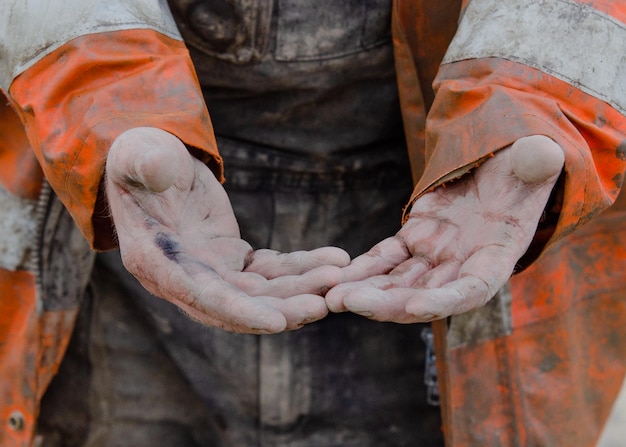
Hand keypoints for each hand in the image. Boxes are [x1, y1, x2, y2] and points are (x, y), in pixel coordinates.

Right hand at [106, 127, 349, 332]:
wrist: (157, 166)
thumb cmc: (142, 158)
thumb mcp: (138, 155)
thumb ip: (145, 161)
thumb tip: (156, 166)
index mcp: (156, 261)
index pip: (202, 296)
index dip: (240, 311)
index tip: (278, 322)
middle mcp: (184, 276)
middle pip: (240, 304)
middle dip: (282, 307)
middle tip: (323, 303)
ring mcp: (211, 271)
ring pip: (262, 291)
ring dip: (299, 288)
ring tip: (337, 275)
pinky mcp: (233, 259)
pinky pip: (271, 269)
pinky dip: (301, 267)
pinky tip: (333, 260)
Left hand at [326, 135, 563, 322]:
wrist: (501, 166)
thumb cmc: (524, 167)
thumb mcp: (533, 162)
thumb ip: (535, 163)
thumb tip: (541, 155)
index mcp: (497, 255)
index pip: (472, 289)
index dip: (445, 301)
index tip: (415, 307)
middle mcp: (463, 264)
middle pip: (423, 294)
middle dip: (386, 302)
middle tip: (348, 302)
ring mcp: (436, 254)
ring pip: (397, 281)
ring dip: (365, 291)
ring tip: (330, 296)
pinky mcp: (414, 238)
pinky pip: (385, 257)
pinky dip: (362, 268)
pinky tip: (336, 275)